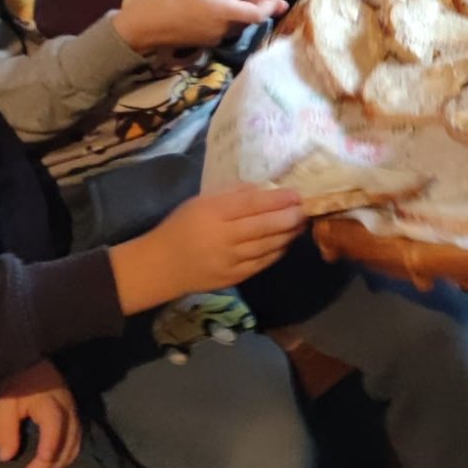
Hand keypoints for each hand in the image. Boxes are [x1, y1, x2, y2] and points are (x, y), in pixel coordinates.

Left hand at [0, 359, 81, 467]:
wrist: (30, 356)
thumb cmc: (16, 381)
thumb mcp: (4, 404)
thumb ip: (5, 430)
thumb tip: (7, 457)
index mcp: (52, 406)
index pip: (54, 437)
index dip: (45, 459)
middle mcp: (68, 409)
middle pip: (69, 444)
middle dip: (52, 465)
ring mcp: (74, 408)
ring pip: (76, 442)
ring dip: (61, 461)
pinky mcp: (73, 409)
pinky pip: (77, 436)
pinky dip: (67, 452)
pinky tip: (55, 459)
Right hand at [108, 185, 304, 313]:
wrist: (161, 266)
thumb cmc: (181, 227)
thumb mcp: (201, 202)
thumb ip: (232, 194)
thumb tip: (265, 189)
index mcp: (213, 213)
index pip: (252, 204)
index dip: (278, 199)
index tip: (297, 194)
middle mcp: (223, 238)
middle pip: (265, 227)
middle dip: (290, 217)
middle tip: (306, 209)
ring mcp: (229, 261)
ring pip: (268, 246)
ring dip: (288, 235)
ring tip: (300, 224)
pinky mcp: (233, 278)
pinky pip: (262, 264)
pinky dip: (277, 252)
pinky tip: (285, 242)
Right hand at [113, 0, 273, 51]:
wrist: (140, 30)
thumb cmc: (164, 2)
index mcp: (223, 13)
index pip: (259, 11)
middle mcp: (226, 27)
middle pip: (259, 11)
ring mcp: (219, 33)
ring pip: (249, 16)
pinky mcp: (211, 34)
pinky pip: (236, 19)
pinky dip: (248, 5)